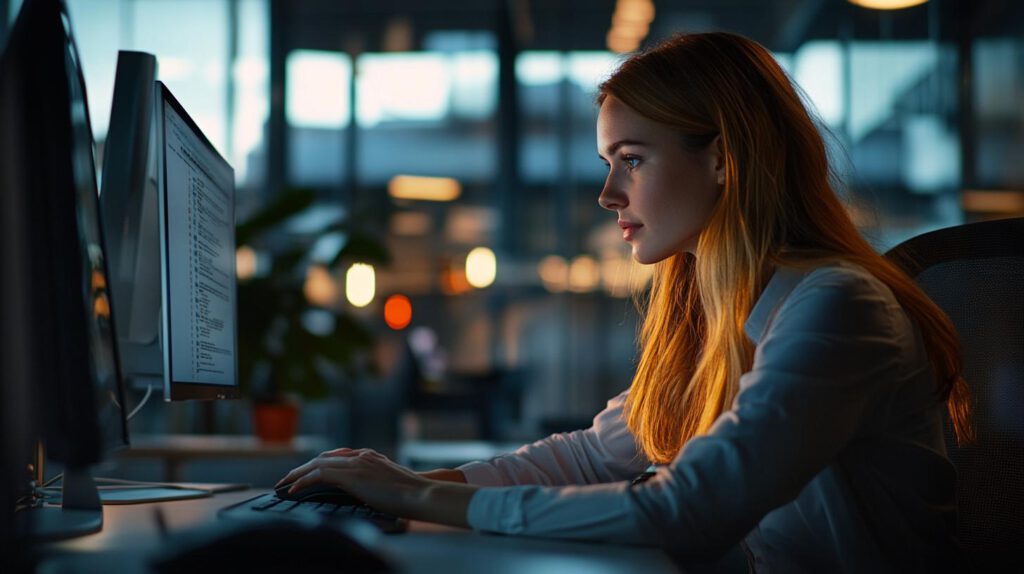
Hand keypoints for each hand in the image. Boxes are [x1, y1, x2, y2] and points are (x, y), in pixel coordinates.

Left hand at [276, 448, 427, 516]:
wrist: (420, 493)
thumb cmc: (411, 494)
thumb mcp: (389, 483)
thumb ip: (375, 481)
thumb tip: (366, 492)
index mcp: (369, 456)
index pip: (336, 455)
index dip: (319, 464)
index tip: (306, 473)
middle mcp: (360, 455)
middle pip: (323, 457)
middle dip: (302, 467)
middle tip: (287, 478)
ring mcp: (356, 463)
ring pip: (317, 463)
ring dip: (297, 473)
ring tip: (283, 483)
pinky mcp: (352, 475)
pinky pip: (319, 474)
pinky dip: (303, 481)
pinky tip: (294, 490)